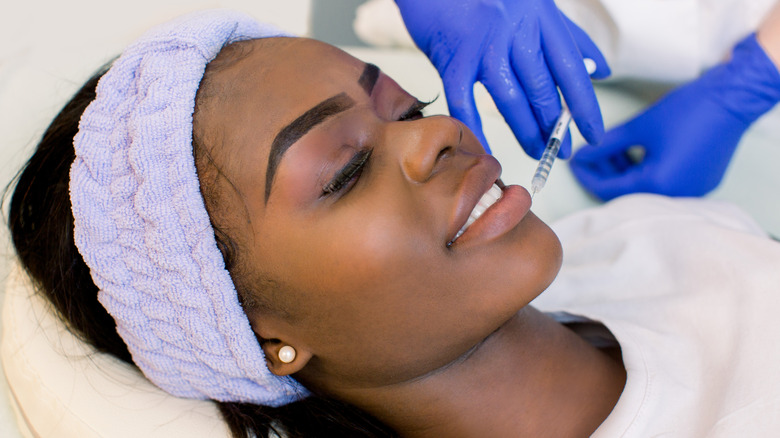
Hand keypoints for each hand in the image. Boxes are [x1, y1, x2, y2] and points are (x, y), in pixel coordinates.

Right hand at [395, 0, 609, 157]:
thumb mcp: (536, 6)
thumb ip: (569, 37)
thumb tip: (601, 69)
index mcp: (541, 17)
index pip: (572, 70)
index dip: (585, 107)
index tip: (593, 133)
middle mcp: (515, 30)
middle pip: (542, 90)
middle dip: (555, 127)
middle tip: (562, 149)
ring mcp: (483, 45)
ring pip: (511, 101)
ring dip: (526, 133)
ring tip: (537, 151)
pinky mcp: (453, 59)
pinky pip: (466, 103)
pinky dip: (476, 128)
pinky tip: (486, 147)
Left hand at [571, 33, 779, 199]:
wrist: (734, 98)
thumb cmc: (690, 110)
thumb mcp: (639, 127)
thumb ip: (606, 145)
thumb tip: (583, 154)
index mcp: (658, 184)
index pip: (609, 190)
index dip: (587, 176)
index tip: (574, 163)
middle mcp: (675, 194)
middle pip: (627, 191)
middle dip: (605, 173)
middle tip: (589, 156)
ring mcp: (690, 190)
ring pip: (644, 187)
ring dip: (624, 170)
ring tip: (610, 149)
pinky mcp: (698, 180)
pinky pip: (663, 181)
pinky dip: (645, 169)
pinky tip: (633, 152)